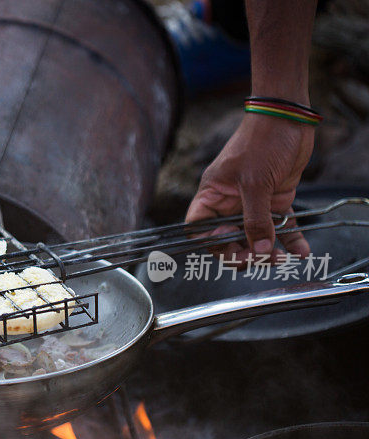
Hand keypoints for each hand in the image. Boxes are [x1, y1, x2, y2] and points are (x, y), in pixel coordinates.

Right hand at [185, 112, 314, 261]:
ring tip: (282, 258)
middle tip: (260, 258)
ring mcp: (252, 202)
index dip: (211, 242)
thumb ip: (255, 220)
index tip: (231, 245)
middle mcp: (228, 202)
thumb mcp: (255, 183)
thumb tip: (259, 252)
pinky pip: (279, 226)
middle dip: (243, 252)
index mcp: (212, 195)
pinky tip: (300, 250)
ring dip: (268, 250)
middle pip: (228, 238)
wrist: (290, 118)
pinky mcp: (274, 200)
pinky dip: (290, 239)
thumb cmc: (262, 142)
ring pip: (254, 236)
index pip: (199, 228)